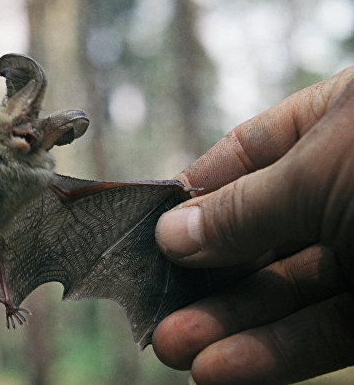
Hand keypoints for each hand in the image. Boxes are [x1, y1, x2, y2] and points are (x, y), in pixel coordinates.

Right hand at [153, 68, 353, 383]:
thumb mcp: (324, 170)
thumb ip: (244, 208)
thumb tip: (171, 231)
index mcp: (339, 124)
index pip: (249, 154)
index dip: (198, 190)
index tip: (153, 227)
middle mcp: (352, 188)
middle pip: (260, 233)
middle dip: (206, 272)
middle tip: (155, 307)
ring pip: (289, 292)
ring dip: (229, 324)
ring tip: (174, 348)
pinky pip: (327, 333)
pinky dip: (273, 352)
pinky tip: (223, 367)